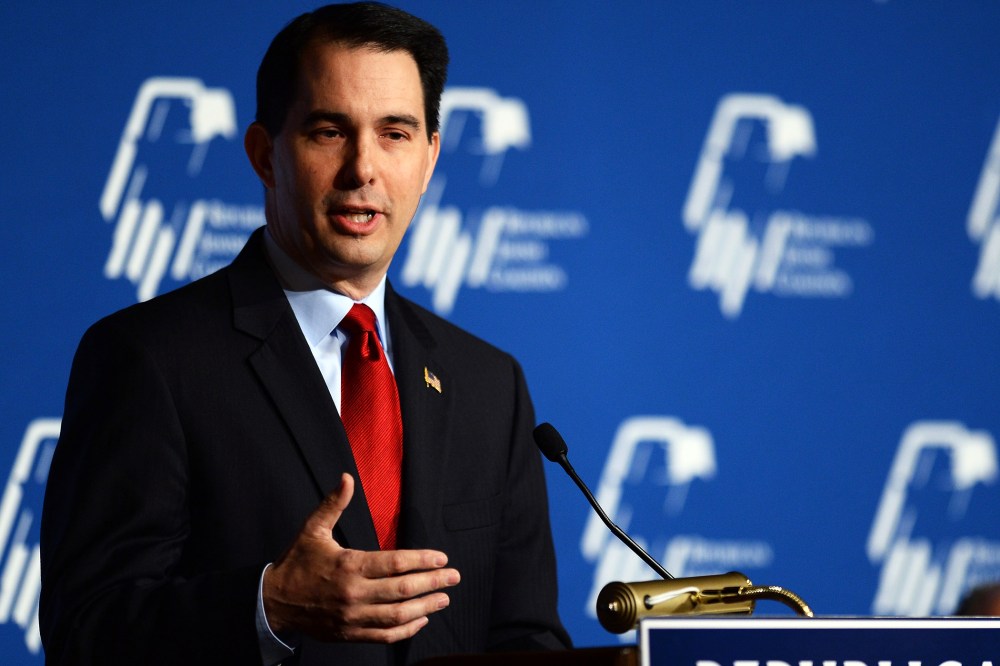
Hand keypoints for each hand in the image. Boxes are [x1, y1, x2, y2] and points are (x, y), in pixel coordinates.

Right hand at [263, 473, 459, 642]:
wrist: (273, 602)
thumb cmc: (297, 562)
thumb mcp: (312, 529)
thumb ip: (333, 504)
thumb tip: (347, 478)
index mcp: (348, 565)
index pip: (395, 563)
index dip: (422, 560)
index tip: (441, 557)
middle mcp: (353, 593)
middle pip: (402, 589)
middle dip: (433, 583)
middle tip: (454, 577)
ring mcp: (352, 617)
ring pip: (397, 615)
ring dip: (425, 607)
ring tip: (444, 598)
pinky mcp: (349, 633)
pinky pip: (384, 636)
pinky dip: (406, 629)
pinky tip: (421, 619)